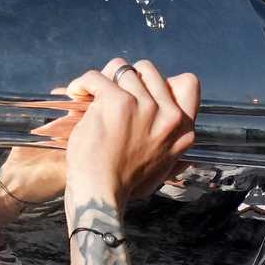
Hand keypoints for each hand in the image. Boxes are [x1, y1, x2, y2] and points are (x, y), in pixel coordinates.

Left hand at [57, 59, 199, 209]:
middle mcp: (169, 116)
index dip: (161, 82)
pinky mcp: (118, 103)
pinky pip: (97, 77)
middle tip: (110, 93)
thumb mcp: (162, 168)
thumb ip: (169, 147)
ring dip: (103, 80)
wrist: (100, 196)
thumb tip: (177, 138)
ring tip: (89, 97)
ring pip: (122, 69)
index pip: (187, 83)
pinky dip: (83, 82)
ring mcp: (145, 107)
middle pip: (148, 70)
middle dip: (126, 77)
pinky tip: (76, 93)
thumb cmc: (123, 186)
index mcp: (183, 130)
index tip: (142, 91)